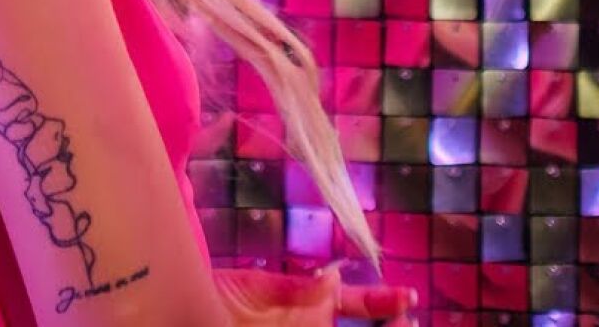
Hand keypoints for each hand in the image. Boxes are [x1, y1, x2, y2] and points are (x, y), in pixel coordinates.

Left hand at [212, 265, 417, 325]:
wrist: (191, 309)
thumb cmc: (216, 296)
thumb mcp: (256, 289)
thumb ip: (295, 288)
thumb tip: (333, 277)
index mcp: (310, 304)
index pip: (356, 302)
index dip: (382, 301)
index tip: (406, 298)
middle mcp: (313, 323)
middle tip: (406, 321)